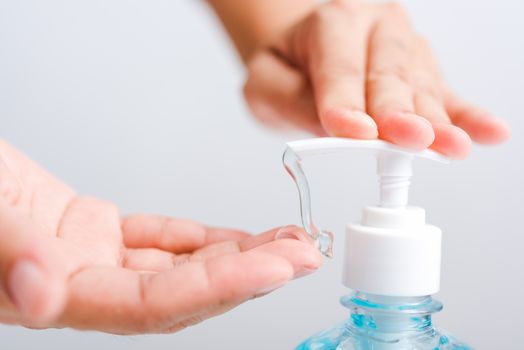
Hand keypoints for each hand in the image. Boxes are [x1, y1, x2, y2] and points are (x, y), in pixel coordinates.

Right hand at [0, 140, 320, 333]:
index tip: (276, 268)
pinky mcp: (93, 230)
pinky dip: (200, 238)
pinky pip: (158, 240)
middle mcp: (83, 285)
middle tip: (303, 255)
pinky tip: (237, 237)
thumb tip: (40, 294)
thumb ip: (7, 257)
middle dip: (247, 274)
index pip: (154, 305)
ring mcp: (91, 259)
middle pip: (181, 292)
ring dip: (234, 254)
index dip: (220, 289)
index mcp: (58, 296)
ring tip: (287, 243)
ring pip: (178, 266)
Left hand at [244, 0, 509, 157]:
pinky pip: (447, 94)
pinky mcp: (422, 72)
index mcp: (331, 22)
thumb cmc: (287, 66)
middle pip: (388, 73)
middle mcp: (375, 28)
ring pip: (420, 86)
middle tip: (410, 137)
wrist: (303, 50)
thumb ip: (292, 100)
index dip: (345, 100)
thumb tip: (338, 128)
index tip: (353, 132)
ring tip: (453, 146)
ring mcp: (405, 48)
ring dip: (436, 121)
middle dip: (399, 110)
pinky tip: (489, 133)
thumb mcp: (266, 82)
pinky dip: (467, 116)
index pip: (339, 66)